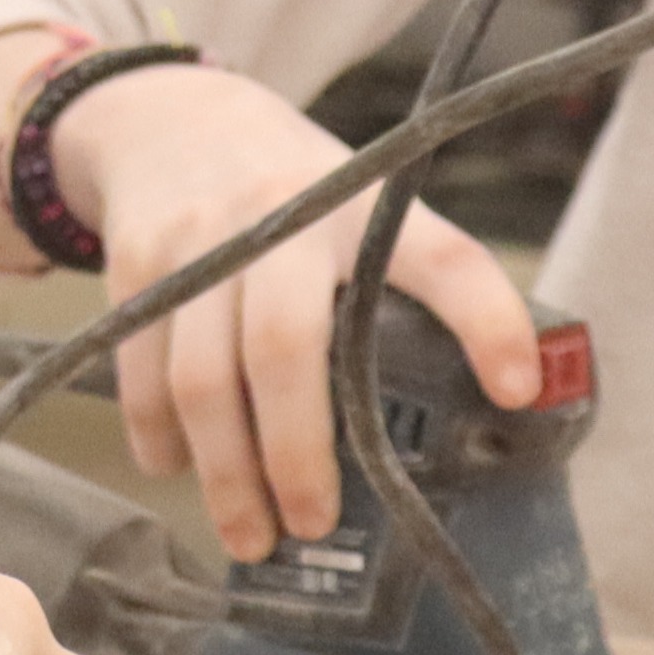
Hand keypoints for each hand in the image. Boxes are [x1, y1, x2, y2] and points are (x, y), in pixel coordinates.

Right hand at [48, 64, 544, 559]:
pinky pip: (142, 371)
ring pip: (204, 378)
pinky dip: (157, 434)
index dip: (485, 320)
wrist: (173, 120)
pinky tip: (177, 469)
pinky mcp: (137, 266)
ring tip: (252, 534)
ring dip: (227, 473)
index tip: (516, 390)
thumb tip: (494, 407)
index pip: (442, 258)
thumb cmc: (294, 191)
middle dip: (299, 453)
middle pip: (286, 349)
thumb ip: (406, 286)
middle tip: (317, 523)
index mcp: (366, 207)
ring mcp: (201, 242)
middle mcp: (284, 218)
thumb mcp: (360, 204)